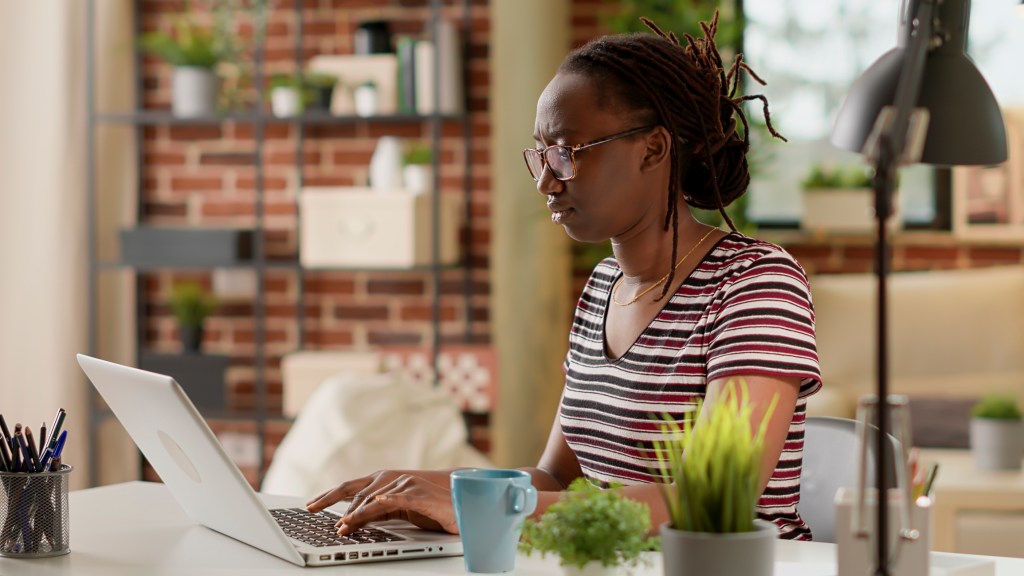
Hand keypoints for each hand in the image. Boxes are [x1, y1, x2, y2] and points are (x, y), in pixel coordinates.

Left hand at [305, 470, 458, 535]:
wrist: (460, 504)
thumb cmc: (430, 508)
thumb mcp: (399, 511)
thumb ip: (379, 511)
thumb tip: (354, 520)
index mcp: (385, 482)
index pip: (351, 488)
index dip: (330, 495)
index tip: (311, 505)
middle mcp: (392, 479)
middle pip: (356, 489)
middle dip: (332, 499)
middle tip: (312, 509)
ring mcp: (405, 485)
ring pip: (374, 498)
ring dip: (357, 513)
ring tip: (343, 525)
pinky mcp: (419, 495)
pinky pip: (399, 498)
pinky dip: (387, 500)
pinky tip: (376, 503)